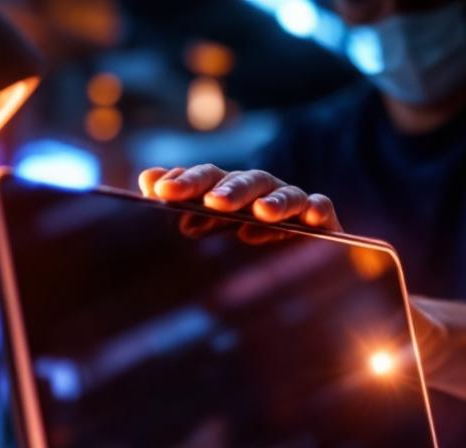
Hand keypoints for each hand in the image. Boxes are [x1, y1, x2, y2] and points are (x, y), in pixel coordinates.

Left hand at [138, 165, 340, 230]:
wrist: (303, 252)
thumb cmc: (251, 229)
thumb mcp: (214, 219)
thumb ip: (184, 202)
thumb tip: (145, 181)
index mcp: (232, 189)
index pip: (208, 177)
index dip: (186, 181)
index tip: (161, 192)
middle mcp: (261, 190)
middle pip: (245, 181)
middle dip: (228, 190)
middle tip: (212, 203)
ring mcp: (292, 201)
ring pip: (283, 193)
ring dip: (273, 201)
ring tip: (261, 214)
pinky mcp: (320, 218)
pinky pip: (320, 207)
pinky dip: (315, 209)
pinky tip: (309, 219)